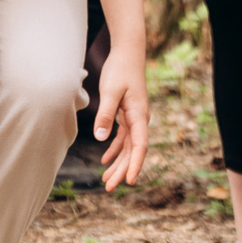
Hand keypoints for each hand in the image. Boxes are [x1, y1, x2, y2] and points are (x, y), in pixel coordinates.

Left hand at [90, 52, 150, 189]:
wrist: (127, 54)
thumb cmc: (120, 70)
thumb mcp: (110, 92)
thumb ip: (106, 115)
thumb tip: (101, 138)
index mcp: (139, 115)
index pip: (140, 145)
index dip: (136, 164)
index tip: (130, 181)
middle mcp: (140, 119)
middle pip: (133, 151)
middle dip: (122, 170)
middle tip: (109, 188)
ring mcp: (135, 117)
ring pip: (128, 147)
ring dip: (118, 163)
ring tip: (106, 180)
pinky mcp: (127, 114)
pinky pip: (123, 137)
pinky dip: (114, 149)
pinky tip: (105, 160)